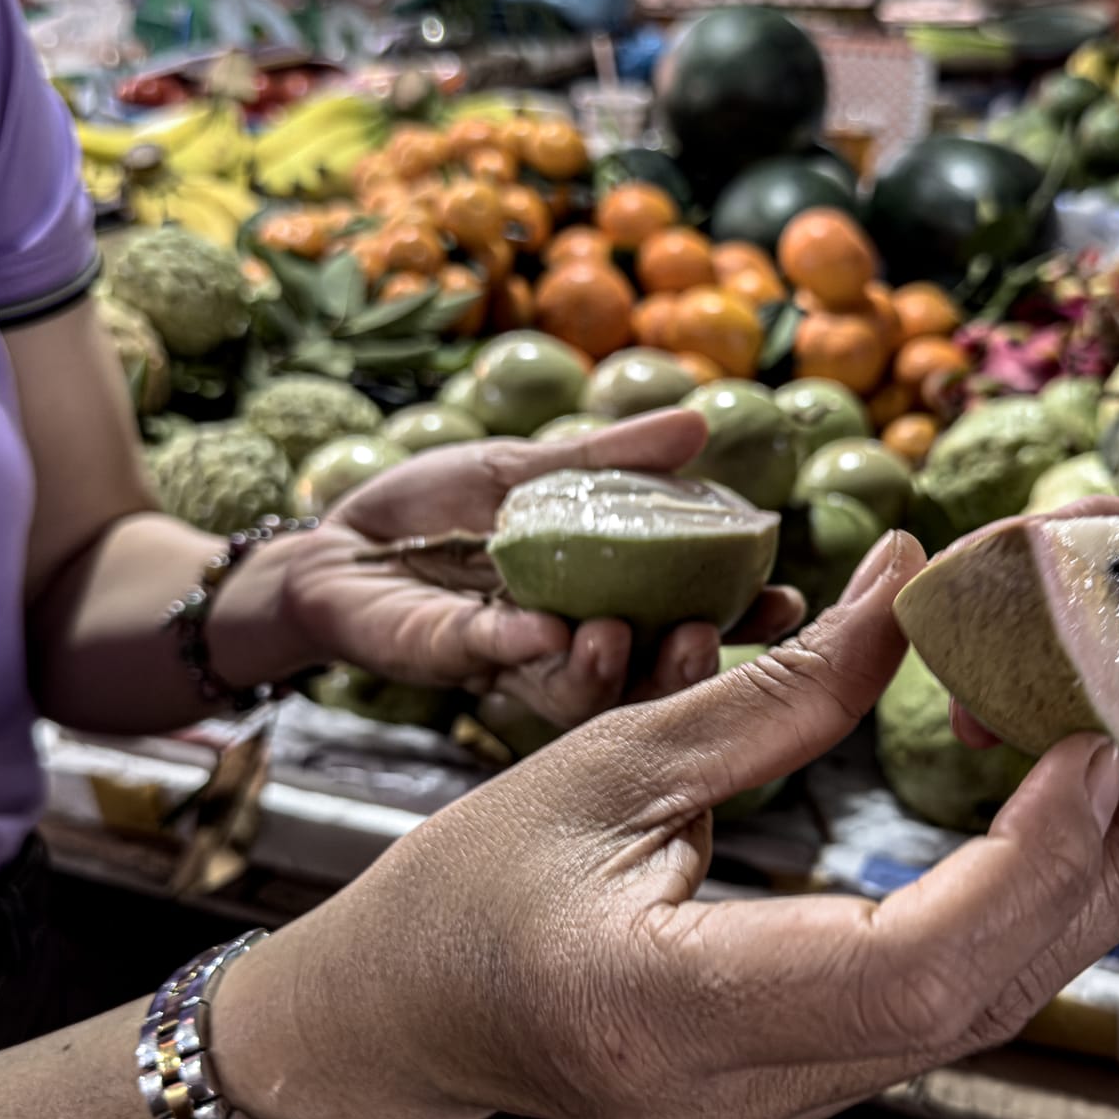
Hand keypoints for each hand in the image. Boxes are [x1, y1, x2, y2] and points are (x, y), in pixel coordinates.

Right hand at [216, 533, 1118, 1118]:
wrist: (397, 1020)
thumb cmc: (463, 885)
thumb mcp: (609, 761)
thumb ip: (777, 692)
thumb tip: (901, 585)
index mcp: (669, 1012)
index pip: (909, 966)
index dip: (1028, 861)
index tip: (1095, 751)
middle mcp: (734, 1100)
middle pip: (973, 1006)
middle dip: (1099, 880)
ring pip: (968, 1024)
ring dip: (1072, 906)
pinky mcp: (780, 1104)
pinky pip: (926, 1025)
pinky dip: (1004, 932)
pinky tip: (1061, 855)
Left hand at [279, 409, 803, 727]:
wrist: (330, 541)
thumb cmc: (431, 511)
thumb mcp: (527, 469)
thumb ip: (610, 459)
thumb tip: (698, 425)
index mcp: (602, 599)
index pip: (687, 620)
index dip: (741, 619)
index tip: (787, 603)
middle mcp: (570, 643)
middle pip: (647, 676)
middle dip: (686, 666)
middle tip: (706, 637)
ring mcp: (514, 663)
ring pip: (582, 693)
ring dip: (609, 669)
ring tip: (619, 635)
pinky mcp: (453, 662)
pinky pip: (500, 664)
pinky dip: (526, 649)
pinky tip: (548, 632)